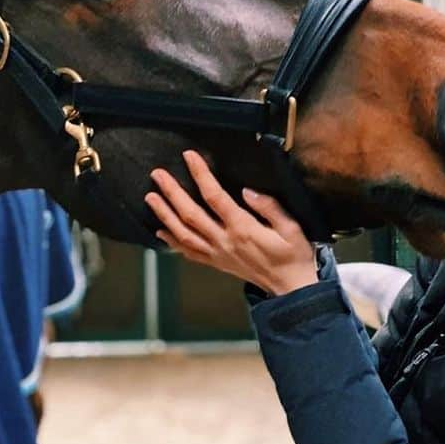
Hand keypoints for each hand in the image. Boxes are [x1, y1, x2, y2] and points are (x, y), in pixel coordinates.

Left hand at [145, 150, 318, 294]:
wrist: (291, 287)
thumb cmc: (294, 254)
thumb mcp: (292, 228)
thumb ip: (270, 207)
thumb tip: (247, 191)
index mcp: (243, 228)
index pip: (215, 197)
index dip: (200, 175)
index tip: (189, 156)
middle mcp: (225, 241)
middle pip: (191, 214)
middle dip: (172, 193)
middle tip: (157, 174)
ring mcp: (218, 254)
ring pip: (184, 234)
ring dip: (165, 215)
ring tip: (150, 197)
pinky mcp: (217, 263)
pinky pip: (189, 253)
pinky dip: (172, 242)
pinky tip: (160, 231)